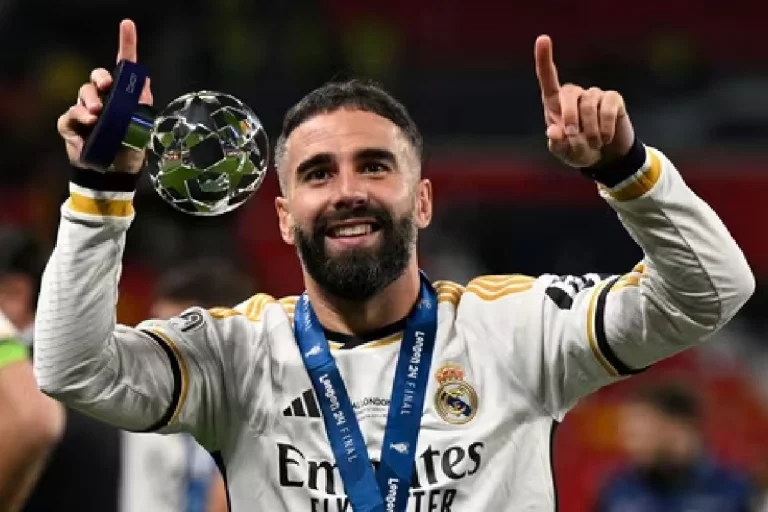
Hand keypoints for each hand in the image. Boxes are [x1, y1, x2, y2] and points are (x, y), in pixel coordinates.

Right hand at [57, 19, 152, 172]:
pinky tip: (87, 127)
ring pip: (83, 94)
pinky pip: (70, 115)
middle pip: (98, 77)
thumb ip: (142, 105)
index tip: (127, 25)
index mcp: (123, 97)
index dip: (126, 44)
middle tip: (106, 87)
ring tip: (96, 114)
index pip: (123, 67)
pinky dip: (78, 119)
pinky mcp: (71, 126)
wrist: (114, 175)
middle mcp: (104, 100)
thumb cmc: (129, 150)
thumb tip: (143, 80)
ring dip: (89, 101)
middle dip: (100, 78)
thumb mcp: (141, 128)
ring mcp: (86, 111)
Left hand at [535, 35, 633, 167]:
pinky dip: (605, 126)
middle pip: (569, 94)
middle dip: (570, 116)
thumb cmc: (579, 151)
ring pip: (589, 105)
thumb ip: (557, 144)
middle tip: (574, 136)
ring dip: (591, 129)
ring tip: (593, 143)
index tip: (542, 39)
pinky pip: (608, 108)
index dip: (544, 59)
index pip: (548, 78)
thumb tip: (553, 130)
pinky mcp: (613, 99)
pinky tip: (605, 138)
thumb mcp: (565, 153)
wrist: (606, 157)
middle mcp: (574, 95)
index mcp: (555, 104)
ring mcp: (595, 95)